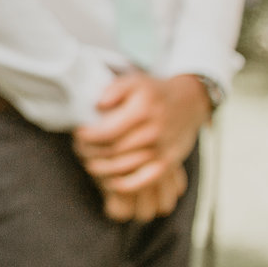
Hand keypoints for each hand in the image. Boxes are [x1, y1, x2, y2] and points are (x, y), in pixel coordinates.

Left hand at [75, 73, 209, 217]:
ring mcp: (163, 149)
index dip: (87, 137)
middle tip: (80, 149)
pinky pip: (145, 181)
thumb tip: (98, 106)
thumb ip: (113, 90)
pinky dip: (125, 185)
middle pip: (113, 151)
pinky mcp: (169, 163)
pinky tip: (110, 181)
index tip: (78, 134)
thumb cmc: (153, 92)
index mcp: (142, 111)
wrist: (189, 101)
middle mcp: (154, 132)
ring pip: (125, 167)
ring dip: (102, 168)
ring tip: (90, 162)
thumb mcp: (133, 81)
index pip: (107, 132)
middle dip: (91, 152)